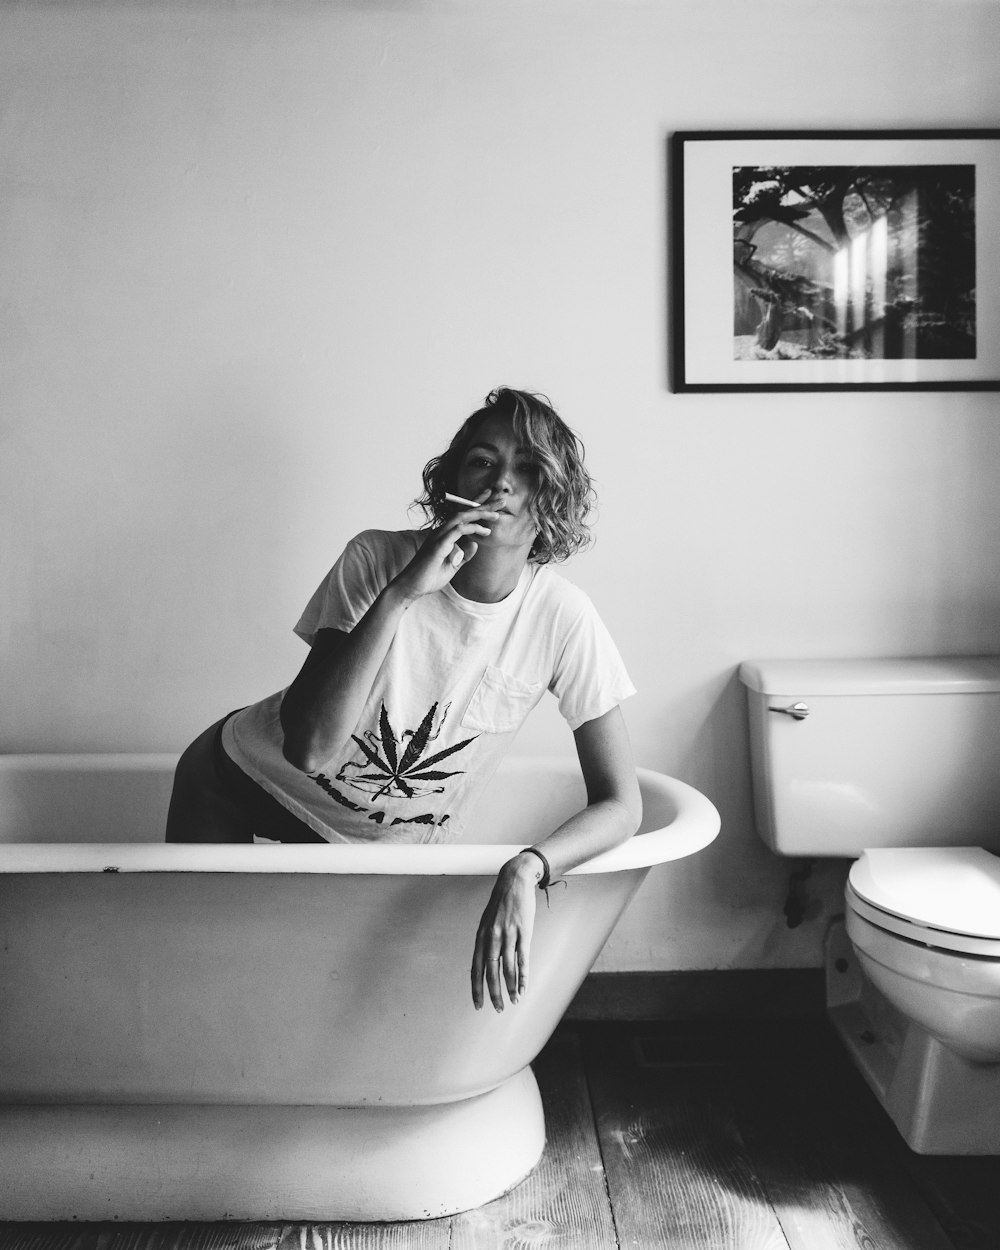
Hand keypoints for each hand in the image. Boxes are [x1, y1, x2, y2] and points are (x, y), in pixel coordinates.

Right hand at [392, 493, 498, 601]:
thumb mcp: (453, 565)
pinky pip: (458, 531)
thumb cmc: (429, 577)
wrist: (412, 586)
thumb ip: (463, 554)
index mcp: (444, 535)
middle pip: (464, 512)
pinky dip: (472, 528)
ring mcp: (439, 536)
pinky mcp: (438, 544)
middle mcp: (441, 532)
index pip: (462, 515)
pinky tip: (484, 530)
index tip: (491, 497)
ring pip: (461, 517)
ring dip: (480, 514)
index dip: (476, 504)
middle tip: (502, 500)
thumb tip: (475, 543)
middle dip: (484, 505)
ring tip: (497, 515)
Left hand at [471, 853, 540, 1011]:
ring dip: (510, 988)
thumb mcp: (487, 920)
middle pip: (491, 972)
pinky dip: (522, 976)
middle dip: (494, 994)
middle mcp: (492, 937)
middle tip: (498, 1009)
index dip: (476, 988)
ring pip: (507, 968)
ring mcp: (508, 935)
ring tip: (513, 1001)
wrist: (515, 881)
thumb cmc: (501, 903)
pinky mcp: (523, 932)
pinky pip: (522, 959)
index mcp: (481, 936)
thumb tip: (485, 961)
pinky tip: (522, 988)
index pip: (476, 968)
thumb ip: (485, 940)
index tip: (478, 1005)